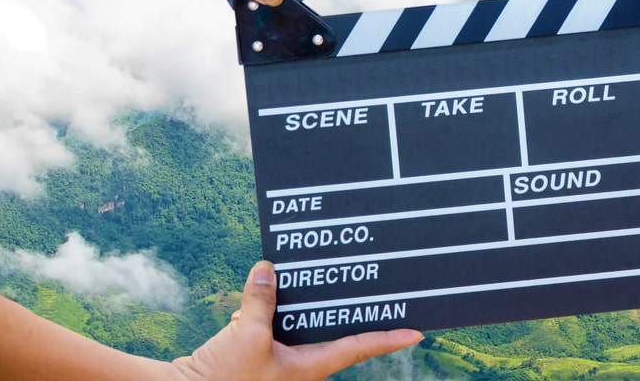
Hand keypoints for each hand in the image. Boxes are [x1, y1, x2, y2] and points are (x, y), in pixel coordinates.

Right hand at [169, 262, 421, 380]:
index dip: (388, 339)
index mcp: (309, 368)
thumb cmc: (222, 377)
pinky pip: (271, 326)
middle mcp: (300, 366)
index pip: (358, 348)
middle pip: (330, 329)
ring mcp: (279, 362)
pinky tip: (255, 291)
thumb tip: (268, 270)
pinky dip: (264, 310)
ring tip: (292, 273)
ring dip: (294, 302)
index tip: (417, 332)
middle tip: (367, 281)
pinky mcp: (257, 355)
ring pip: (298, 323)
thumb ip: (261, 301)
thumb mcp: (245, 334)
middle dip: (339, 304)